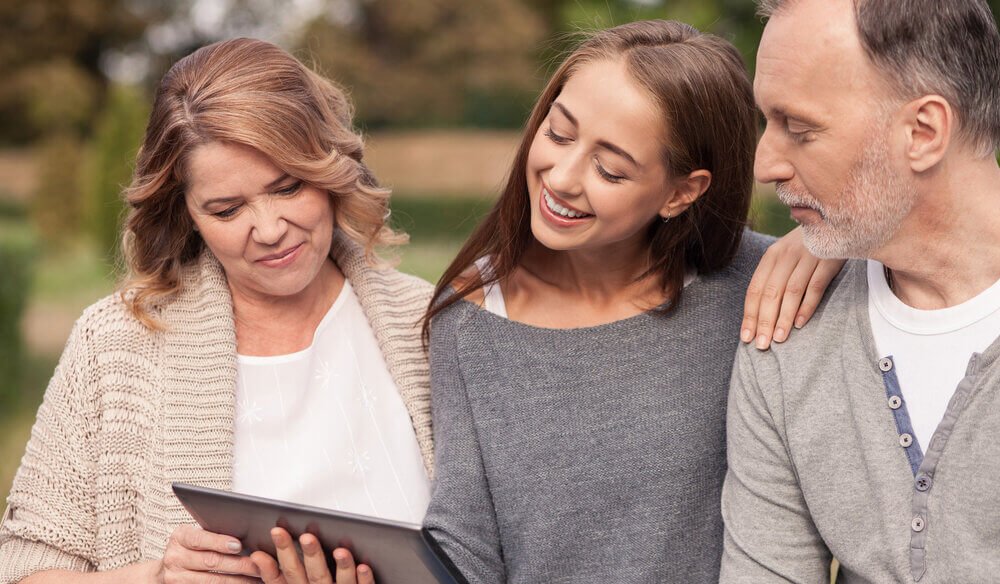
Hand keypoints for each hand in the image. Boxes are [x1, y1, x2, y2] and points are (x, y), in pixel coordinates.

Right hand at [157, 524, 260, 582]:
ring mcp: (176, 578)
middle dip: (239, 564)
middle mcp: (175, 558)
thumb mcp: (195, 537)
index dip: (219, 542)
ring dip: (238, 581)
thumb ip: (213, 535)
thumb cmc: (189, 549)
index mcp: (180, 538)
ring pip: (213, 581)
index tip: (238, 546)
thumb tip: (247, 534)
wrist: (166, 572)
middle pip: (211, 561)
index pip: (199, 538)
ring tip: (257, 579)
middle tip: (259, 565)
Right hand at [251, 527, 375, 583]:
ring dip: (342, 567)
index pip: (287, 575)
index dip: (282, 554)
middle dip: (310, 556)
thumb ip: (274, 578)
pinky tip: (363, 567)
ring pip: (341, 583)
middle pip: (314, 576)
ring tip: (341, 552)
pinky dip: (364, 579)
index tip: (276, 532)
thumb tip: (257, 558)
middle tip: (307, 537)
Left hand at [741, 227, 844, 349]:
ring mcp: (808, 256)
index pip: (755, 289)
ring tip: (778, 339)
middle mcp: (786, 254)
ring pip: (791, 291)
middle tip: (761, 345)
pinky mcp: (829, 259)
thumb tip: (760, 314)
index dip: (750, 314)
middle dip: (764, 321)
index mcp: (772, 255)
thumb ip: (775, 278)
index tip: (746, 337)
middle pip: (770, 293)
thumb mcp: (787, 255)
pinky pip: (815, 285)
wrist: (838, 218)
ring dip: (783, 317)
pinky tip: (799, 323)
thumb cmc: (808, 245)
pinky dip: (807, 305)